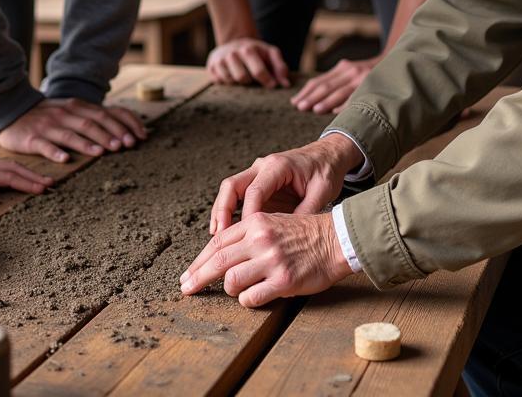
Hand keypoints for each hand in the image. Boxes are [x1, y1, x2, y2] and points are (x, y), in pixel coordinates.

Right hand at [0, 98, 147, 162]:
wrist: (13, 109)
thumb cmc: (49, 114)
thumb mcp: (72, 110)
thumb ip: (93, 118)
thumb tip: (124, 131)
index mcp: (78, 107)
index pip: (105, 113)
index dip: (123, 125)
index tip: (139, 137)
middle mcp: (65, 114)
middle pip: (91, 123)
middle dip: (110, 134)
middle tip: (125, 146)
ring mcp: (48, 125)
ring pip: (70, 134)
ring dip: (87, 143)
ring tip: (101, 153)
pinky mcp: (32, 138)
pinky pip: (45, 145)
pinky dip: (55, 152)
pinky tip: (65, 160)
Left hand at [0, 126, 52, 208]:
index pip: (4, 176)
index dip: (24, 182)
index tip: (42, 188)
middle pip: (12, 169)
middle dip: (32, 176)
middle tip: (51, 185)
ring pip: (8, 168)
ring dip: (26, 174)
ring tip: (42, 182)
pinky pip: (0, 172)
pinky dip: (15, 175)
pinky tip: (20, 180)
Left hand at [180, 211, 351, 306]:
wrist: (336, 240)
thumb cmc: (304, 232)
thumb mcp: (273, 222)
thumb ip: (248, 235)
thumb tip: (220, 252)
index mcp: (256, 222)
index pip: (218, 242)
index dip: (200, 260)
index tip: (189, 273)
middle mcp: (260, 239)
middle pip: (217, 260)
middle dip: (197, 277)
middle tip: (186, 289)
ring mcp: (271, 260)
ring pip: (231, 280)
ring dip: (230, 288)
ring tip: (239, 288)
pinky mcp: (283, 280)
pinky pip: (251, 297)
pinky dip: (247, 300)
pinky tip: (253, 296)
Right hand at [207, 38, 290, 87]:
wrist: (232, 44)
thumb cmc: (255, 52)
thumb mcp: (270, 53)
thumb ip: (280, 67)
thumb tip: (285, 85)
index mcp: (248, 49)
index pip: (258, 71)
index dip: (267, 80)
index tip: (272, 85)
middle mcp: (232, 54)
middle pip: (242, 78)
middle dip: (250, 81)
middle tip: (253, 78)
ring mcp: (220, 61)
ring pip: (231, 82)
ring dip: (239, 82)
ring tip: (242, 74)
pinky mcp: (211, 68)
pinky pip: (221, 83)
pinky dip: (228, 82)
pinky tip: (232, 75)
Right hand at [209, 134, 362, 234]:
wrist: (327, 156)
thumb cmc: (325, 170)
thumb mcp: (322, 191)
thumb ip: (306, 211)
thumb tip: (289, 237)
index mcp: (277, 166)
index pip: (255, 190)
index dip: (248, 214)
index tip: (247, 235)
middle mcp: (262, 166)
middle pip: (232, 186)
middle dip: (223, 210)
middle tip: (220, 235)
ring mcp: (257, 174)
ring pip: (229, 190)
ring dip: (221, 212)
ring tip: (217, 237)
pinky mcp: (258, 184)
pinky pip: (237, 197)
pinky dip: (229, 212)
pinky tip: (226, 231)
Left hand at [291, 56, 379, 112]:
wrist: (392, 64)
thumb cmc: (366, 74)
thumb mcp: (350, 73)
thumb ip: (335, 83)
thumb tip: (312, 101)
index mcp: (342, 68)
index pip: (319, 81)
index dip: (306, 92)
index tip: (295, 102)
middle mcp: (350, 71)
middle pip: (326, 86)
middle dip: (312, 97)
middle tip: (300, 107)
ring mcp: (362, 77)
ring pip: (340, 91)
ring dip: (327, 101)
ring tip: (315, 109)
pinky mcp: (373, 84)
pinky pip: (357, 96)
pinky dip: (346, 103)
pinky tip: (337, 111)